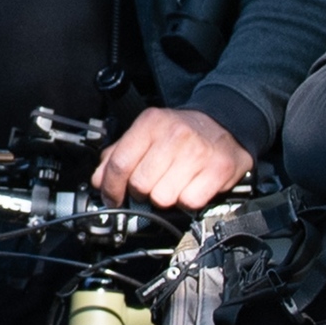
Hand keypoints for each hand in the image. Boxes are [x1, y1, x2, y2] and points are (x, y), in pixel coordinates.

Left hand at [94, 105, 252, 212]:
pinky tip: (190, 186)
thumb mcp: (148, 132)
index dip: (111, 188)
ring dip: (165, 198)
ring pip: (162, 197)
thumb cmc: (184, 132)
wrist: (226, 125)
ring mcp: (197, 152)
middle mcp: (174, 135)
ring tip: (173, 184)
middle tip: (152, 185)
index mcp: (151, 123)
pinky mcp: (217, 169)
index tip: (112, 197)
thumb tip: (99, 180)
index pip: (119, 164)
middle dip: (141, 192)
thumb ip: (119, 154)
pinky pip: (188, 201)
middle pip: (140, 185)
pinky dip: (187, 200)